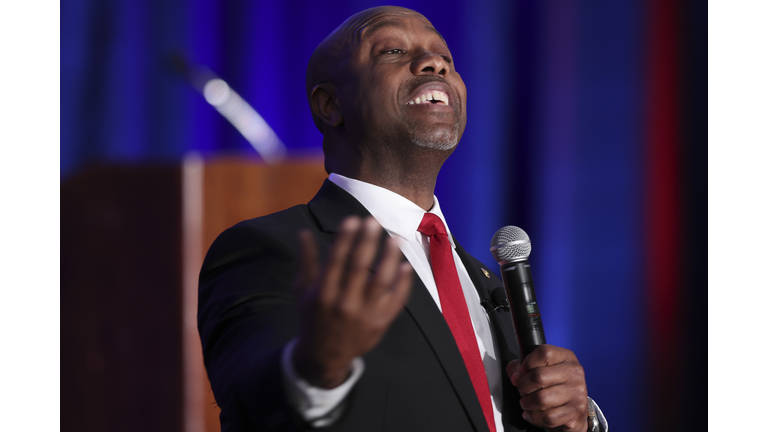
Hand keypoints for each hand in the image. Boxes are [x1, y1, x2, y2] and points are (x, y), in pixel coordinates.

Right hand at [292, 216, 412, 387]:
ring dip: (390, 258)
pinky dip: (403, 283)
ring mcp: (364, 315)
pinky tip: (405, 266)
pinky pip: (396, 301)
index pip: (335, 261)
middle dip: (367, 242)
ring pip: (381, 282)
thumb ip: (307, 262)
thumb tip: (304, 233)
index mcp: (323, 294)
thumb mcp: (304, 291)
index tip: (353, 219)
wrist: (324, 355)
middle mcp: (344, 304)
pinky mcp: (380, 323)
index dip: (345, 239)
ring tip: (395, 239)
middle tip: (374, 222)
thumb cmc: (313, 317)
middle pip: (359, 268)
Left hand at [506, 344, 588, 431]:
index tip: (523, 372)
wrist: (574, 409)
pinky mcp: (575, 411)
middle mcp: (574, 373)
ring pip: (541, 399)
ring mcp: (577, 393)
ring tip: (527, 403)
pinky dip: (534, 417)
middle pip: (539, 376)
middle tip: (523, 391)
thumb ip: (519, 367)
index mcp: (566, 357)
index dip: (527, 363)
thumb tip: (515, 377)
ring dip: (527, 403)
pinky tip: (533, 414)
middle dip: (523, 386)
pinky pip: (547, 417)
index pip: (544, 353)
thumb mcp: (538, 368)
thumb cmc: (554, 386)